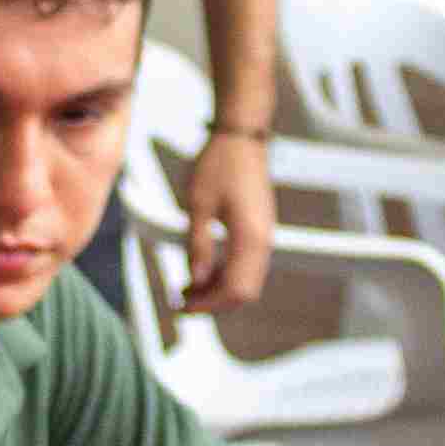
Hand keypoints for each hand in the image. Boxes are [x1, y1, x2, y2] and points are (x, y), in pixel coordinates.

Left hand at [180, 131, 276, 312]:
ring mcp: (264, 236)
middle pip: (244, 292)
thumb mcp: (198, 204)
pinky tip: (201, 272)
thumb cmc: (219, 164)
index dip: (207, 305)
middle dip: (212, 304)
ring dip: (218, 290)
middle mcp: (263, 241)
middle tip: (181, 304)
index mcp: (249, 236)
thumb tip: (194, 280)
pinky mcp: (259, 231)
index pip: (233, 289)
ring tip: (186, 289)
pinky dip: (224, 275)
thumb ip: (197, 245)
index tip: (181, 306)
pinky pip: (246, 265)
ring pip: (246, 281)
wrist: (240, 138)